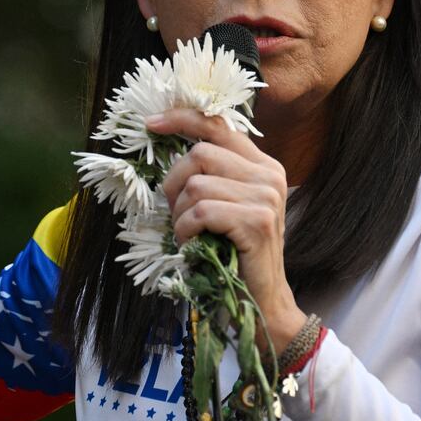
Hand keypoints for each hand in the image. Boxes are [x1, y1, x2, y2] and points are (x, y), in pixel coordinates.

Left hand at [147, 108, 306, 349]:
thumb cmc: (235, 253)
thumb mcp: (228, 206)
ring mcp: (266, 197)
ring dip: (180, 214)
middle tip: (177, 213)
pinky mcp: (257, 221)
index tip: (152, 123)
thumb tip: (173, 148)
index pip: (219, 125)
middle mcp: (269, 175)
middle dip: (175, 184)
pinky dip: (186, 230)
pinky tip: (193, 244)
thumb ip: (214, 175)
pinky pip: (200, 211)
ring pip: (196, 185)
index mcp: (263, 165)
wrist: (263, 301)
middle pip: (200, 154)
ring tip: (191, 234)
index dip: (183, 119)